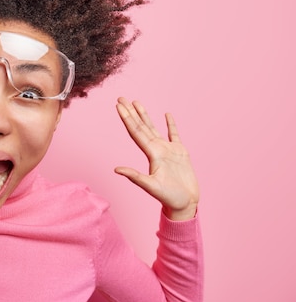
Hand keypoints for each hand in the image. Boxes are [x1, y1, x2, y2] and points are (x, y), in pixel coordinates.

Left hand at [114, 97, 198, 220]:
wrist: (185, 204)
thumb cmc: (169, 198)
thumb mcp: (151, 187)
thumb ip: (135, 177)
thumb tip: (116, 169)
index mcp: (151, 154)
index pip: (135, 132)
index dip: (127, 118)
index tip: (119, 106)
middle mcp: (157, 149)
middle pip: (141, 126)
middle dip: (131, 112)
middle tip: (121, 97)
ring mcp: (168, 150)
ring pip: (153, 128)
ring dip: (145, 115)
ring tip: (137, 102)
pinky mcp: (180, 152)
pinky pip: (174, 134)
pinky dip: (170, 124)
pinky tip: (167, 114)